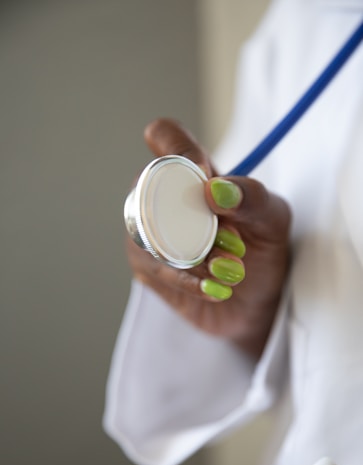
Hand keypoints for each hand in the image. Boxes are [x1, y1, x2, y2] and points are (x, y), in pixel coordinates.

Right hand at [127, 119, 290, 358]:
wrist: (255, 301)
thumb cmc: (261, 249)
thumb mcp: (272, 220)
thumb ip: (252, 198)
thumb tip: (214, 190)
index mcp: (192, 173)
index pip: (164, 135)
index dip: (177, 146)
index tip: (205, 174)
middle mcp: (162, 197)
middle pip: (148, 189)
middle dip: (194, 222)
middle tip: (234, 244)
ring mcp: (149, 232)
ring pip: (151, 234)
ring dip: (195, 256)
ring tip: (231, 270)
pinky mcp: (148, 269)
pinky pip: (157, 269)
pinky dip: (191, 280)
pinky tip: (216, 288)